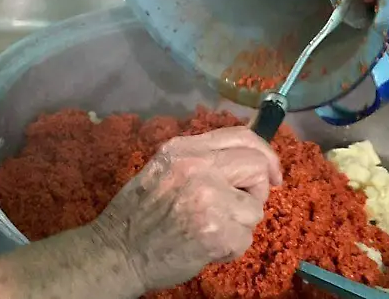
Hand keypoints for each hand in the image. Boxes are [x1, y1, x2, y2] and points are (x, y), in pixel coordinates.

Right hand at [88, 126, 282, 292]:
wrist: (117, 251)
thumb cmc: (140, 213)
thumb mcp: (165, 168)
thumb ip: (201, 159)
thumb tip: (247, 157)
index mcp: (184, 149)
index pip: (241, 137)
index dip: (265, 155)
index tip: (271, 174)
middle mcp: (198, 167)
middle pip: (257, 166)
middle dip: (257, 190)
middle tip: (240, 207)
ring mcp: (208, 199)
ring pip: (254, 208)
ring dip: (239, 224)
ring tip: (210, 229)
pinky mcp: (215, 232)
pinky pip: (245, 238)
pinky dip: (231, 247)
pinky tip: (206, 246)